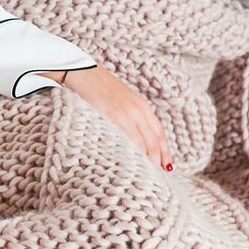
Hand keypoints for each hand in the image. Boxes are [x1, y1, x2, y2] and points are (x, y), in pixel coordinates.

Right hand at [41, 65, 172, 170]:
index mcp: (141, 106)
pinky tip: (132, 165)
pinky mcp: (113, 116)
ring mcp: (126, 113)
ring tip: (147, 176)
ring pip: (143, 143)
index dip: (165, 151)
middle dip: (157, 160)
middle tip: (158, 177)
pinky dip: (133, 154)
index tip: (167, 166)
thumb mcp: (120, 100)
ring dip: (147, 161)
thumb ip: (130, 116)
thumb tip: (134, 138)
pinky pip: (128, 140)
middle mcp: (137, 110)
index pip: (159, 133)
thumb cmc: (97, 88)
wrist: (81, 72)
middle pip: (154, 141)